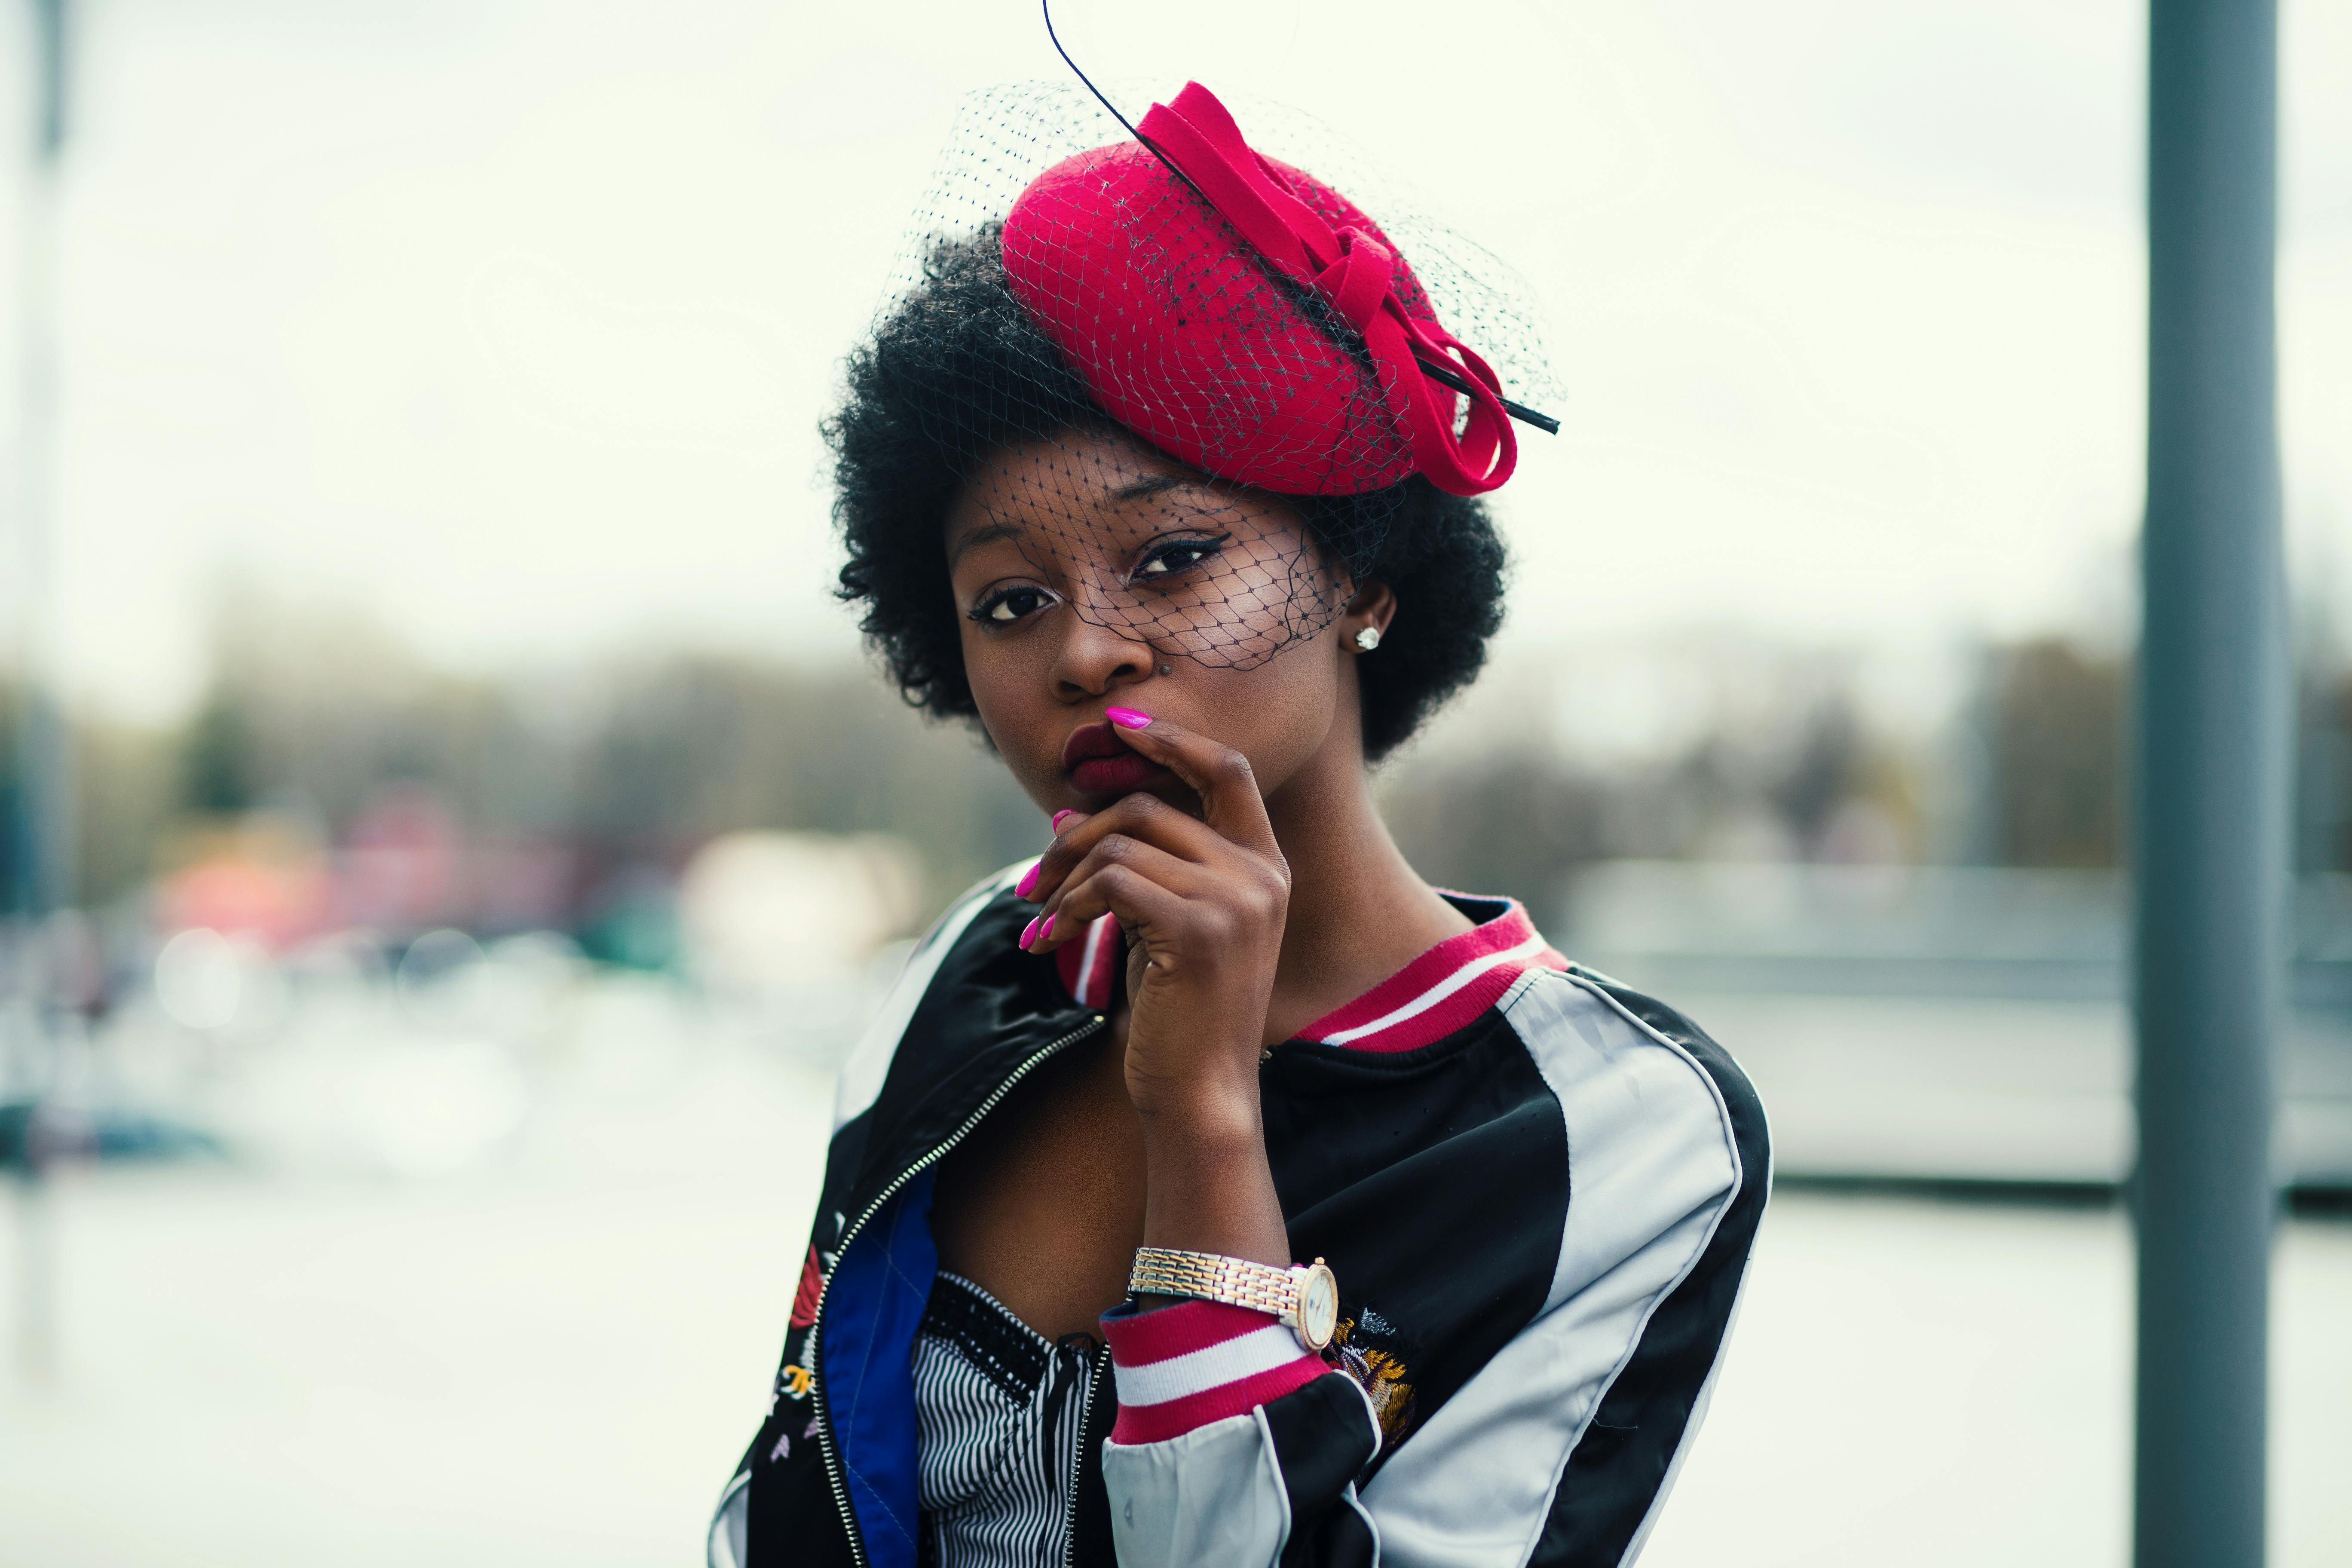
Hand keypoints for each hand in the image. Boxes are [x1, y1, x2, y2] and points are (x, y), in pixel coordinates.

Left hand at [1023, 708, 1289, 1123]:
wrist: (1203, 1093)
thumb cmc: (1182, 1014)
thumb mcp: (1164, 925)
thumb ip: (1138, 866)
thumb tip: (1065, 812)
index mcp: (1265, 865)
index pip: (1226, 769)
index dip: (1172, 738)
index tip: (1118, 726)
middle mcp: (1259, 874)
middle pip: (1146, 804)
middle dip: (1076, 834)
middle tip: (1034, 881)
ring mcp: (1235, 899)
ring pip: (1121, 842)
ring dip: (1063, 879)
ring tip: (1041, 922)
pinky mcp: (1198, 928)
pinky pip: (1110, 882)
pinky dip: (1067, 906)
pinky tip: (1048, 940)